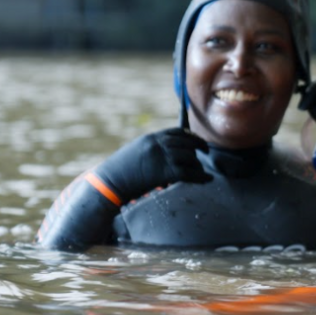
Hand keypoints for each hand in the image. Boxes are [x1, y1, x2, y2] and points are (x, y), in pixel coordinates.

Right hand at [95, 127, 210, 200]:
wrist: (109, 183)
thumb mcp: (136, 152)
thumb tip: (166, 153)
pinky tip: (206, 179)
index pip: (177, 132)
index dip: (190, 136)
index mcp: (151, 138)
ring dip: (197, 164)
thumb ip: (152, 149)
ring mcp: (161, 157)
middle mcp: (158, 145)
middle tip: (206, 151)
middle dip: (199, 146)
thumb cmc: (120, 172)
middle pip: (187, 142)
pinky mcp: (163, 172)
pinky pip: (188, 173)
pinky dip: (200, 177)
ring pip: (189, 157)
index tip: (196, 141)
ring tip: (200, 171)